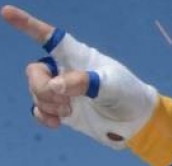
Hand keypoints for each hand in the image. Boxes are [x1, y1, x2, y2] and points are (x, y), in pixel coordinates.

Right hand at [1, 5, 156, 148]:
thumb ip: (83, 82)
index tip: (7, 12)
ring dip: (47, 103)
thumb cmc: (128, 93)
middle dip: (42, 88)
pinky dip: (43, 116)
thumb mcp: (111, 85)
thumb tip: (55, 86)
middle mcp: (66, 71)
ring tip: (69, 111)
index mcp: (78, 56)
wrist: (136, 121)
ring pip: (36, 92)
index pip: (49, 37)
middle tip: (65, 101)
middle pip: (35, 72)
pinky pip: (39, 110)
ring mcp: (63, 91)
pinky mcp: (62, 110)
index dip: (27, 24)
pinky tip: (56, 123)